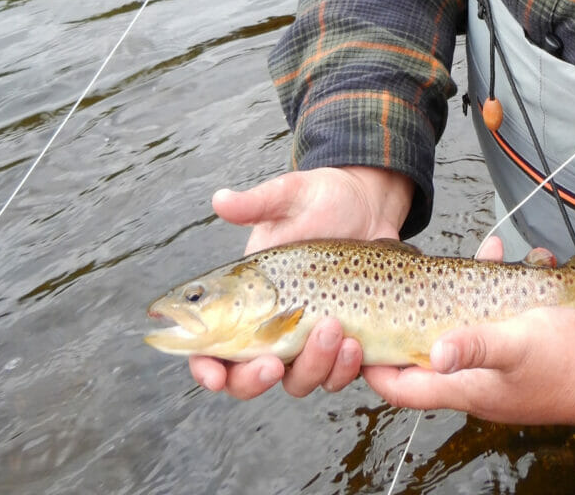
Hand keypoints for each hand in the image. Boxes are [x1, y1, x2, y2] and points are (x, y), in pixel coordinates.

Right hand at [189, 165, 412, 401]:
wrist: (370, 205)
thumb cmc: (323, 198)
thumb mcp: (290, 195)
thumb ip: (256, 203)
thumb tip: (220, 199)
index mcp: (245, 296)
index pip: (210, 345)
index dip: (204, 367)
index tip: (213, 375)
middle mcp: (271, 325)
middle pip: (246, 377)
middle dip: (254, 380)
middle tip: (273, 363)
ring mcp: (307, 337)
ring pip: (296, 380)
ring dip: (311, 366)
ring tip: (332, 328)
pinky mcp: (342, 342)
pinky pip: (336, 375)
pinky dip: (342, 370)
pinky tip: (355, 344)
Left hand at [361, 235, 574, 430]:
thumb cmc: (567, 364)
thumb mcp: (517, 347)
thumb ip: (476, 346)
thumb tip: (437, 351)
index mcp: (466, 388)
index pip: (403, 387)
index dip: (376, 365)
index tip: (356, 334)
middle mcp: (477, 380)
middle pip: (430, 350)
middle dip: (422, 312)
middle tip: (414, 276)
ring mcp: (500, 365)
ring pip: (467, 324)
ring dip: (468, 288)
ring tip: (488, 249)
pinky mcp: (523, 347)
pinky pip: (499, 316)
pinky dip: (503, 284)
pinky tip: (519, 257)